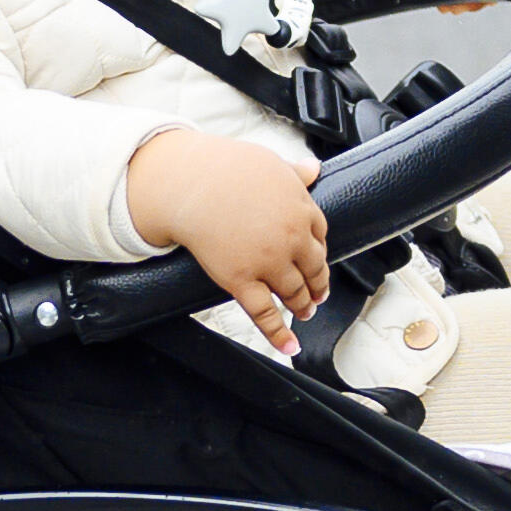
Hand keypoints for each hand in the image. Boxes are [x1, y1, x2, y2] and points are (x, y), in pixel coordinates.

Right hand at [125, 130, 333, 350]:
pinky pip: (265, 314)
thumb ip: (294, 173)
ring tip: (305, 312)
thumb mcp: (269, 164)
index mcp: (301, 209)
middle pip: (314, 268)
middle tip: (318, 296)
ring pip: (295, 292)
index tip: (317, 263)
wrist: (189, 183)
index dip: (318, 253)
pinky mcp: (241, 281)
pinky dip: (279, 334)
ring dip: (303, 305)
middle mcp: (291, 239)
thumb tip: (315, 169)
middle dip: (318, 285)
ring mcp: (268, 262)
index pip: (320, 237)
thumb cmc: (225, 168)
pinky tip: (290, 346)